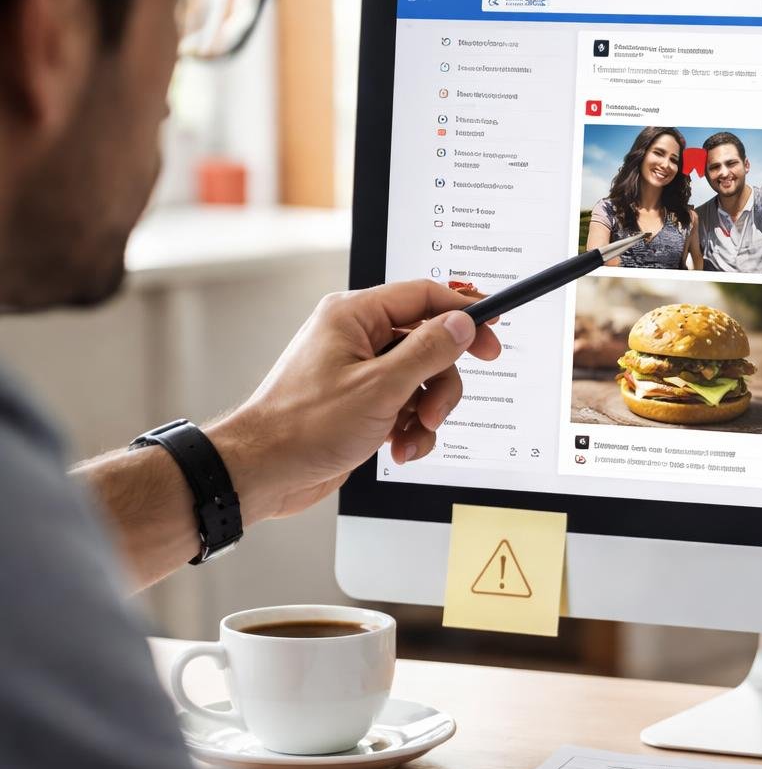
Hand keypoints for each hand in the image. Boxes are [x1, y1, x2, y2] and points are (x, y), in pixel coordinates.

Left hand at [207, 280, 500, 520]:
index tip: (492, 334)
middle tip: (439, 410)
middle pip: (429, 344)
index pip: (423, 297)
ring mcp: (358, 371)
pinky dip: (411, 429)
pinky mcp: (360, 402)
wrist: (262, 472)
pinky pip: (405, 405)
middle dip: (441, 384)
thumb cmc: (302, 427)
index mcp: (354, 316)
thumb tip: (461, 323)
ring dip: (426, 413)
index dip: (463, 314)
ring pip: (421, 380)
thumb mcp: (380, 387)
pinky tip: (400, 448)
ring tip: (412, 436)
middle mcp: (356, 337)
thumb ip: (428, 351)